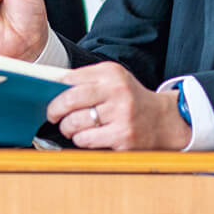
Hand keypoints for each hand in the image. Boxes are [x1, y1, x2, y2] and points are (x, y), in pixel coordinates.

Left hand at [48, 62, 192, 151]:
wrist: (163, 120)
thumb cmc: (131, 100)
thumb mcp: (114, 81)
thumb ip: (88, 81)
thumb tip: (52, 87)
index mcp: (112, 73)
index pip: (72, 78)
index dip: (56, 89)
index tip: (50, 96)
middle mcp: (117, 91)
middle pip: (70, 100)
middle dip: (55, 110)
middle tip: (53, 115)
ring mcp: (121, 115)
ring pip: (75, 123)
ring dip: (67, 128)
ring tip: (70, 128)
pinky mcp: (122, 137)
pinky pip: (86, 140)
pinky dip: (80, 140)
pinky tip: (86, 137)